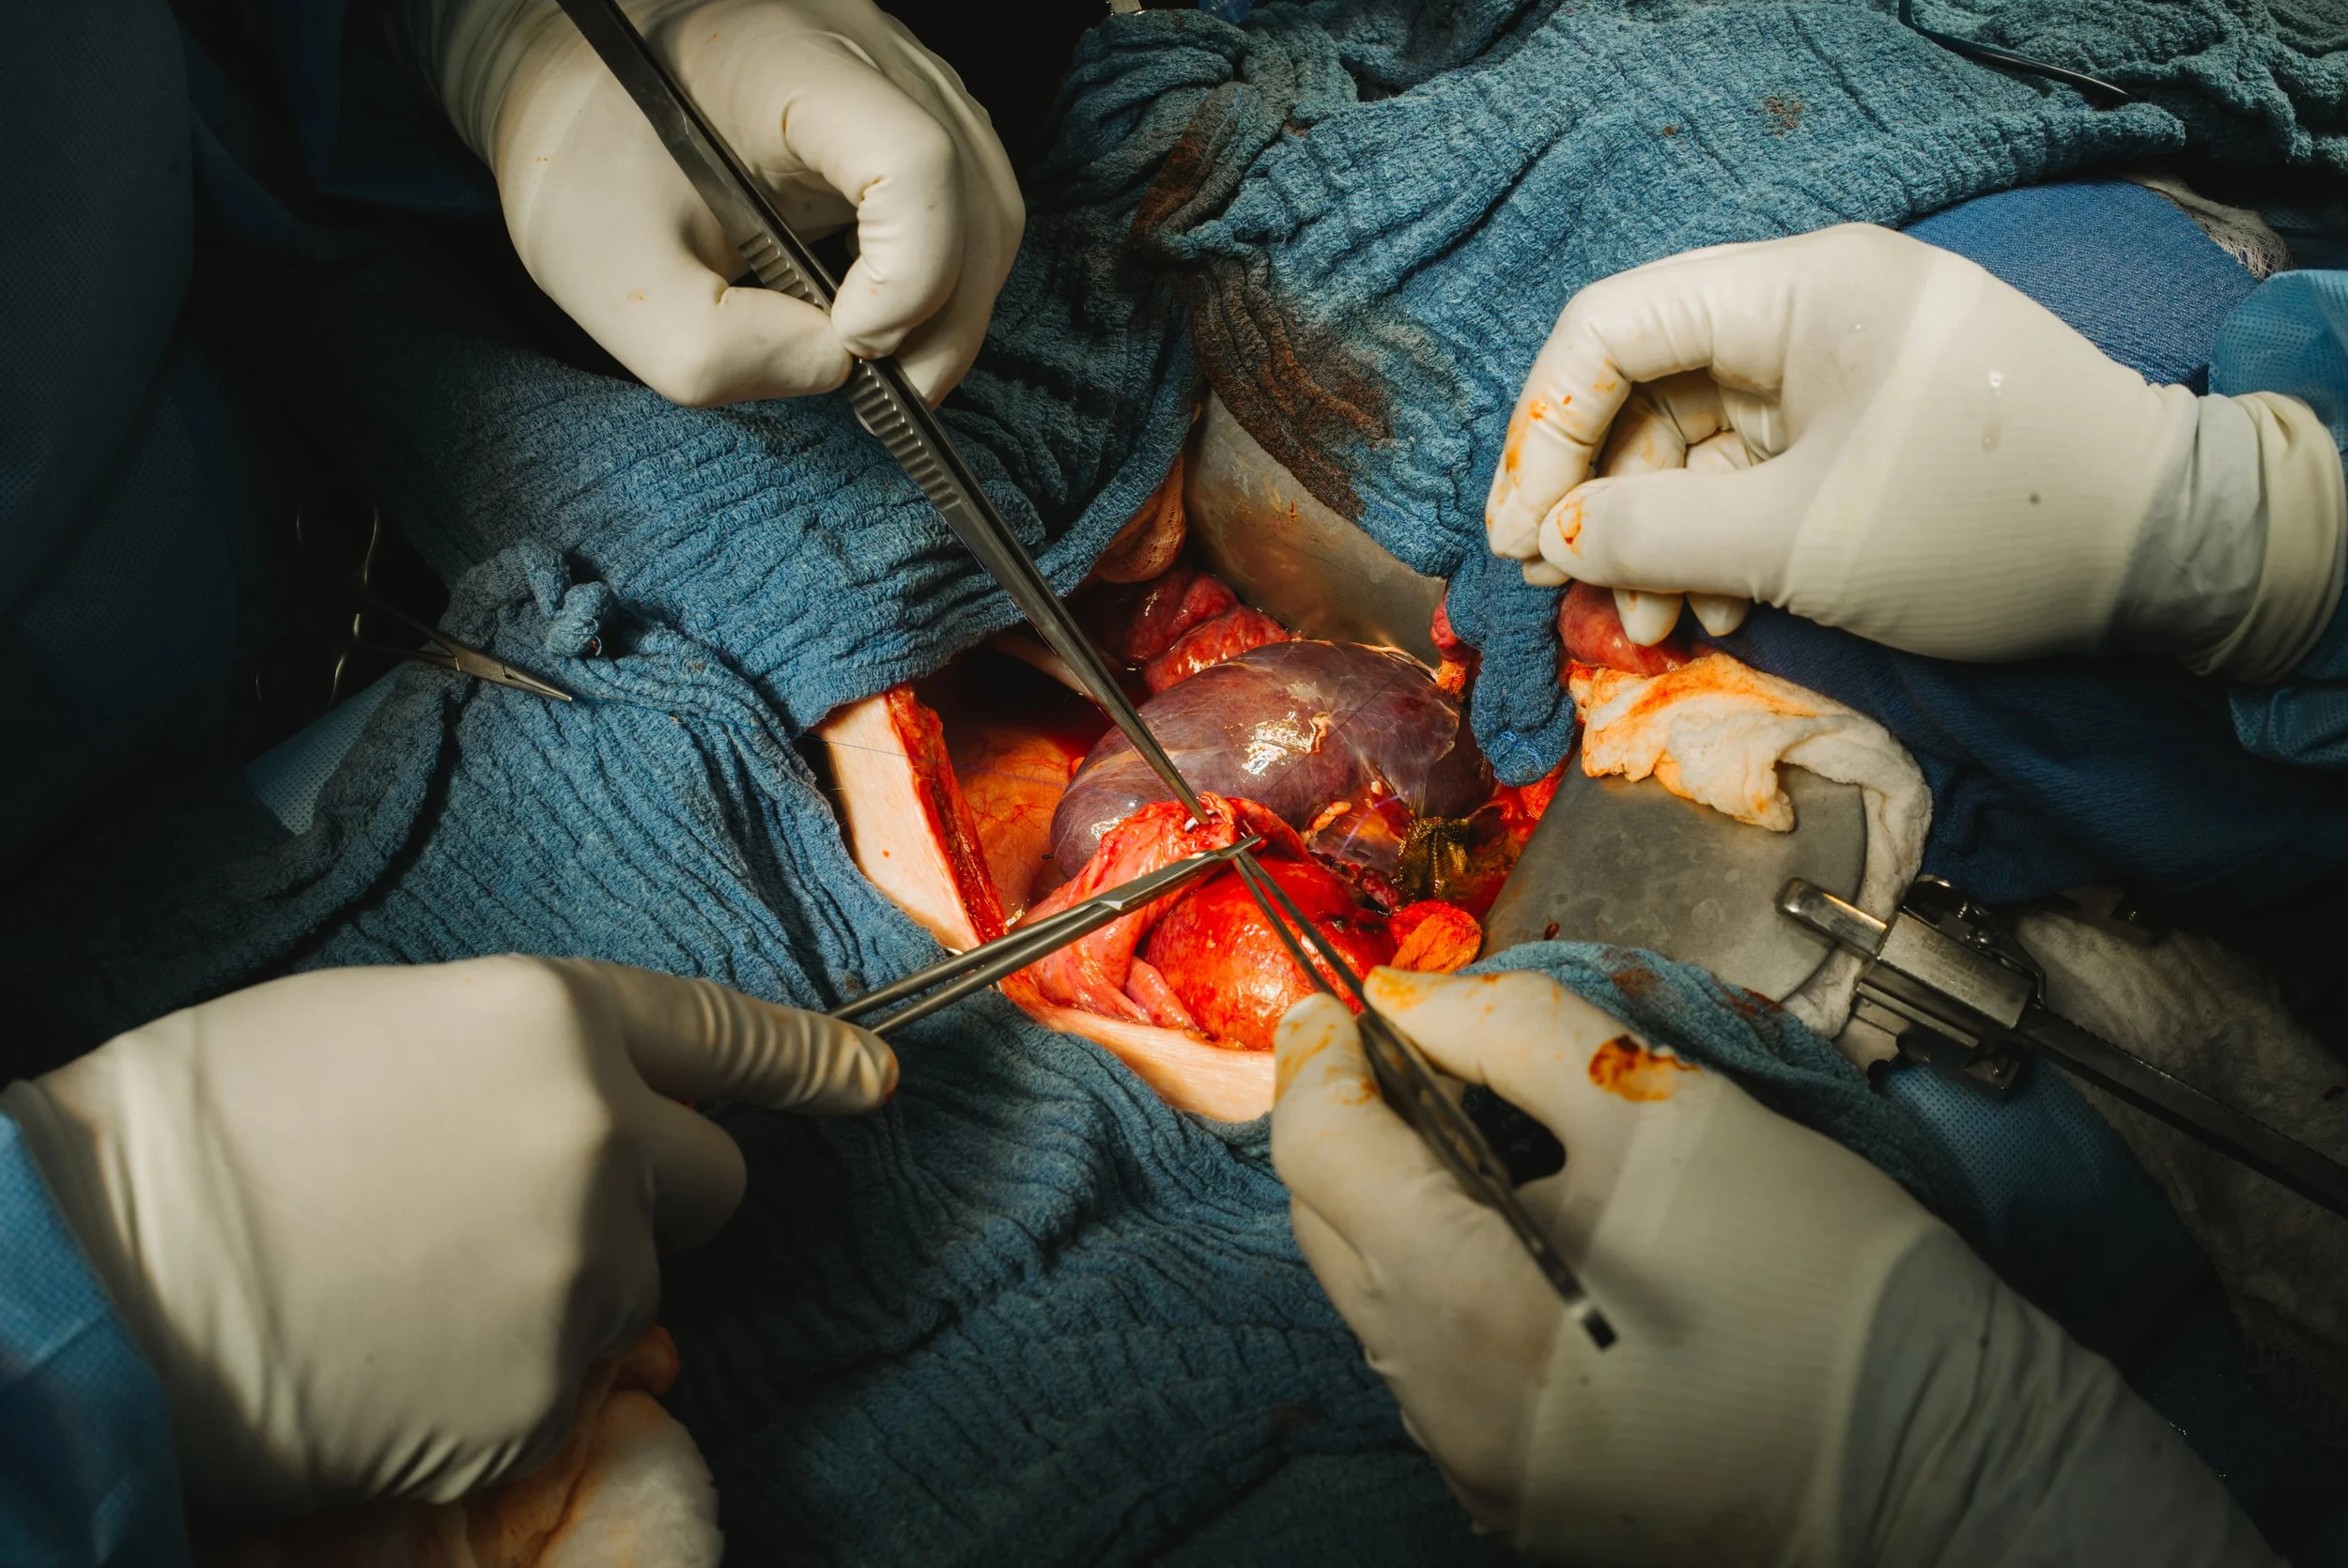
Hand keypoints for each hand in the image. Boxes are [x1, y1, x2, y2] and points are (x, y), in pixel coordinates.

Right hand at [0, 957, 893, 1514]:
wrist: (97, 1278)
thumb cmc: (207, 1128)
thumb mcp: (384, 1029)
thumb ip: (528, 1066)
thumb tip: (602, 1116)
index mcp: (555, 1025)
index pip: (726, 1037)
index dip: (809, 1059)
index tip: (874, 1081)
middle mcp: (600, 1144)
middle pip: (711, 1182)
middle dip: (650, 1193)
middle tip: (515, 1206)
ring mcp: (579, 1278)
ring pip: (633, 1288)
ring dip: (561, 1289)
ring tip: (412, 1283)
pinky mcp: (544, 1397)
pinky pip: (570, 1383)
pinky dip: (510, 1380)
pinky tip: (404, 1356)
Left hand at [419, 0, 1022, 405]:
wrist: (570, 95)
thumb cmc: (586, 169)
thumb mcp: (614, 281)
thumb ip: (719, 354)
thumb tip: (835, 368)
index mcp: (785, 60)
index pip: (915, 160)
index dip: (907, 273)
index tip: (845, 338)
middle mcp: (866, 53)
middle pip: (975, 196)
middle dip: (944, 317)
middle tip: (883, 391)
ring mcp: (901, 79)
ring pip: (990, 208)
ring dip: (957, 308)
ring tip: (890, 367)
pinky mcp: (910, 117)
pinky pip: (971, 208)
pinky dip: (948, 283)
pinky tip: (889, 324)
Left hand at [1270, 969, 2268, 1564]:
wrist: (1947, 1461)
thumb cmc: (1818, 1280)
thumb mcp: (1666, 1110)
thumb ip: (1512, 1032)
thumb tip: (1408, 994)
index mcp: (1459, 1309)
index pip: (1318, 1149)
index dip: (1325, 1054)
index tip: (1348, 997)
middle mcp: (1439, 1407)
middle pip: (1330, 1226)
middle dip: (1354, 1123)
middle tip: (1411, 1047)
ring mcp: (1476, 1466)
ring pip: (1378, 1298)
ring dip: (1399, 1203)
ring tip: (1475, 1131)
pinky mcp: (1523, 1495)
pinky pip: (1437, 1364)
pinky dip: (1446, 1280)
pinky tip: (1521, 1232)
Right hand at [1483, 224, 2342, 678]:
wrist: (2166, 554)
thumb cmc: (1986, 525)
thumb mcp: (1800, 541)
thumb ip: (1653, 536)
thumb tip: (1549, 542)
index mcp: (1797, 292)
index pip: (1612, 327)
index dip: (1544, 430)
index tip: (1518, 536)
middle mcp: (1807, 309)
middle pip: (1644, 388)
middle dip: (1603, 501)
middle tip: (1575, 598)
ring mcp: (1835, 368)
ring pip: (1691, 441)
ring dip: (1658, 538)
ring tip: (1660, 628)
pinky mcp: (1858, 424)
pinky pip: (1750, 471)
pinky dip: (1720, 541)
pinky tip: (1720, 607)